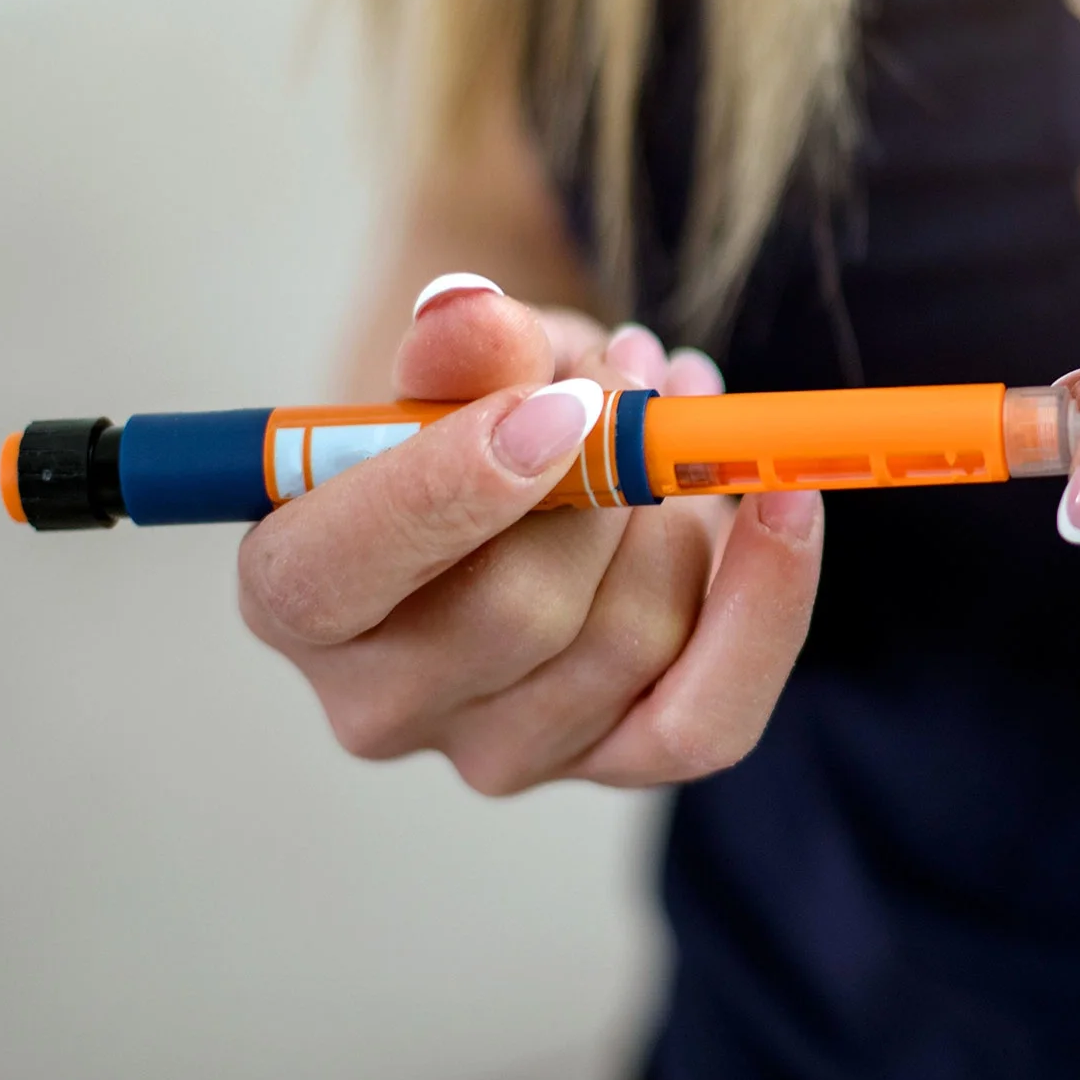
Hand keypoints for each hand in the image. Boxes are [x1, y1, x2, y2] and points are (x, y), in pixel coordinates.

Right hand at [238, 274, 824, 791]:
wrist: (520, 470)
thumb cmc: (464, 413)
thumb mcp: (451, 360)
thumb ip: (453, 345)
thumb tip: (470, 315)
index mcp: (293, 594)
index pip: (333, 576)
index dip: (446, 489)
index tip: (559, 403)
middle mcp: (379, 703)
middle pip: (514, 613)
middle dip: (607, 477)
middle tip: (635, 370)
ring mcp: (497, 750)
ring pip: (627, 642)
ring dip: (683, 507)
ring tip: (677, 407)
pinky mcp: (607, 764)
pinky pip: (707, 720)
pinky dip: (765, 608)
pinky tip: (785, 510)